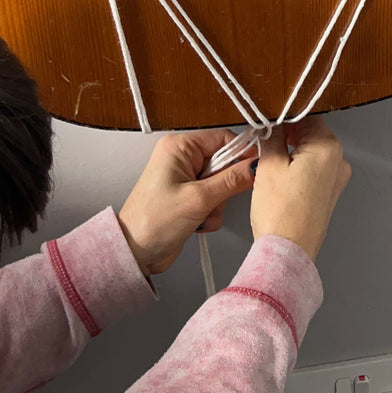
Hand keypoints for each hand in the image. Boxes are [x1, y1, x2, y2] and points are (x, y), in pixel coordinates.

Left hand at [118, 130, 255, 275]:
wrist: (135, 253)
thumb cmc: (153, 222)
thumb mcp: (198, 198)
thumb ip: (231, 181)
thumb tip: (255, 166)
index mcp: (180, 147)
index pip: (223, 139)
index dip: (241, 153)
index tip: (253, 171)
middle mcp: (182, 158)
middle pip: (224, 162)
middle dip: (224, 186)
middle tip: (214, 200)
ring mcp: (186, 179)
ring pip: (222, 184)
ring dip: (217, 203)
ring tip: (200, 215)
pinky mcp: (189, 197)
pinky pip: (214, 199)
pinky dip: (211, 213)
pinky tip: (197, 223)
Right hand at [250, 116, 350, 262]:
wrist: (288, 252)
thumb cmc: (280, 211)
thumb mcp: (269, 164)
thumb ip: (272, 136)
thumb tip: (271, 122)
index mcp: (328, 147)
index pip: (306, 116)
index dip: (283, 116)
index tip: (265, 123)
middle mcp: (339, 160)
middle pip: (311, 133)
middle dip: (287, 134)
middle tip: (263, 142)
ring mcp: (337, 179)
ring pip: (312, 152)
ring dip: (292, 151)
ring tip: (269, 161)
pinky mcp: (330, 194)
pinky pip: (314, 170)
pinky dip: (299, 167)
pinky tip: (280, 177)